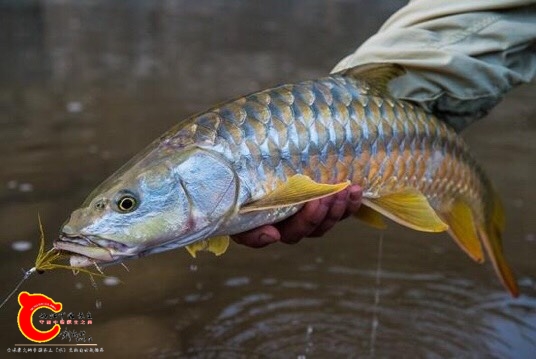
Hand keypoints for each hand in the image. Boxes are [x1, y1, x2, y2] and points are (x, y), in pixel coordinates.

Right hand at [232, 185, 361, 246]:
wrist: (239, 170)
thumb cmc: (234, 188)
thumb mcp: (235, 209)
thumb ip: (249, 230)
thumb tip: (272, 236)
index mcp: (271, 227)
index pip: (292, 233)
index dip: (306, 222)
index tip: (313, 203)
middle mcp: (291, 225)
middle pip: (315, 228)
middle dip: (326, 211)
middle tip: (332, 193)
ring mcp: (308, 215)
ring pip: (329, 220)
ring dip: (339, 207)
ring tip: (347, 189)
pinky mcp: (321, 204)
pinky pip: (339, 210)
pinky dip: (349, 202)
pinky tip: (355, 190)